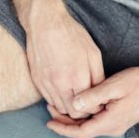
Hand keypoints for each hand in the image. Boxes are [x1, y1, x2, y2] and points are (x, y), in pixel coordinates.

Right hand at [25, 0, 105, 119]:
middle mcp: (61, 84)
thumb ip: (97, 77)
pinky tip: (64, 92)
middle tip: (88, 104)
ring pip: (60, 109)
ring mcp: (47, 84)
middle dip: (83, 111)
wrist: (44, 24)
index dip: (96, 107)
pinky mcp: (37, 81)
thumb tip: (100, 93)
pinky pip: (49, 100)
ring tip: (76, 99)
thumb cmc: (71, 35)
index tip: (99, 103)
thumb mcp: (93, 53)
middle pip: (74, 113)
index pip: (89, 106)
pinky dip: (58, 100)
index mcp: (78, 77)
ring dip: (69, 107)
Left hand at [45, 66, 138, 137]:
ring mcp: (115, 125)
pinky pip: (95, 123)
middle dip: (64, 123)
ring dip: (73, 120)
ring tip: (58, 107)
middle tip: (50, 110)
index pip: (80, 133)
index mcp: (110, 123)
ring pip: (88, 127)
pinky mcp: (117, 120)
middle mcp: (112, 128)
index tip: (49, 122)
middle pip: (82, 132)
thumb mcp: (114, 86)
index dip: (62, 129)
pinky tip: (76, 106)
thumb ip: (93, 96)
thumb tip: (74, 105)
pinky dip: (83, 117)